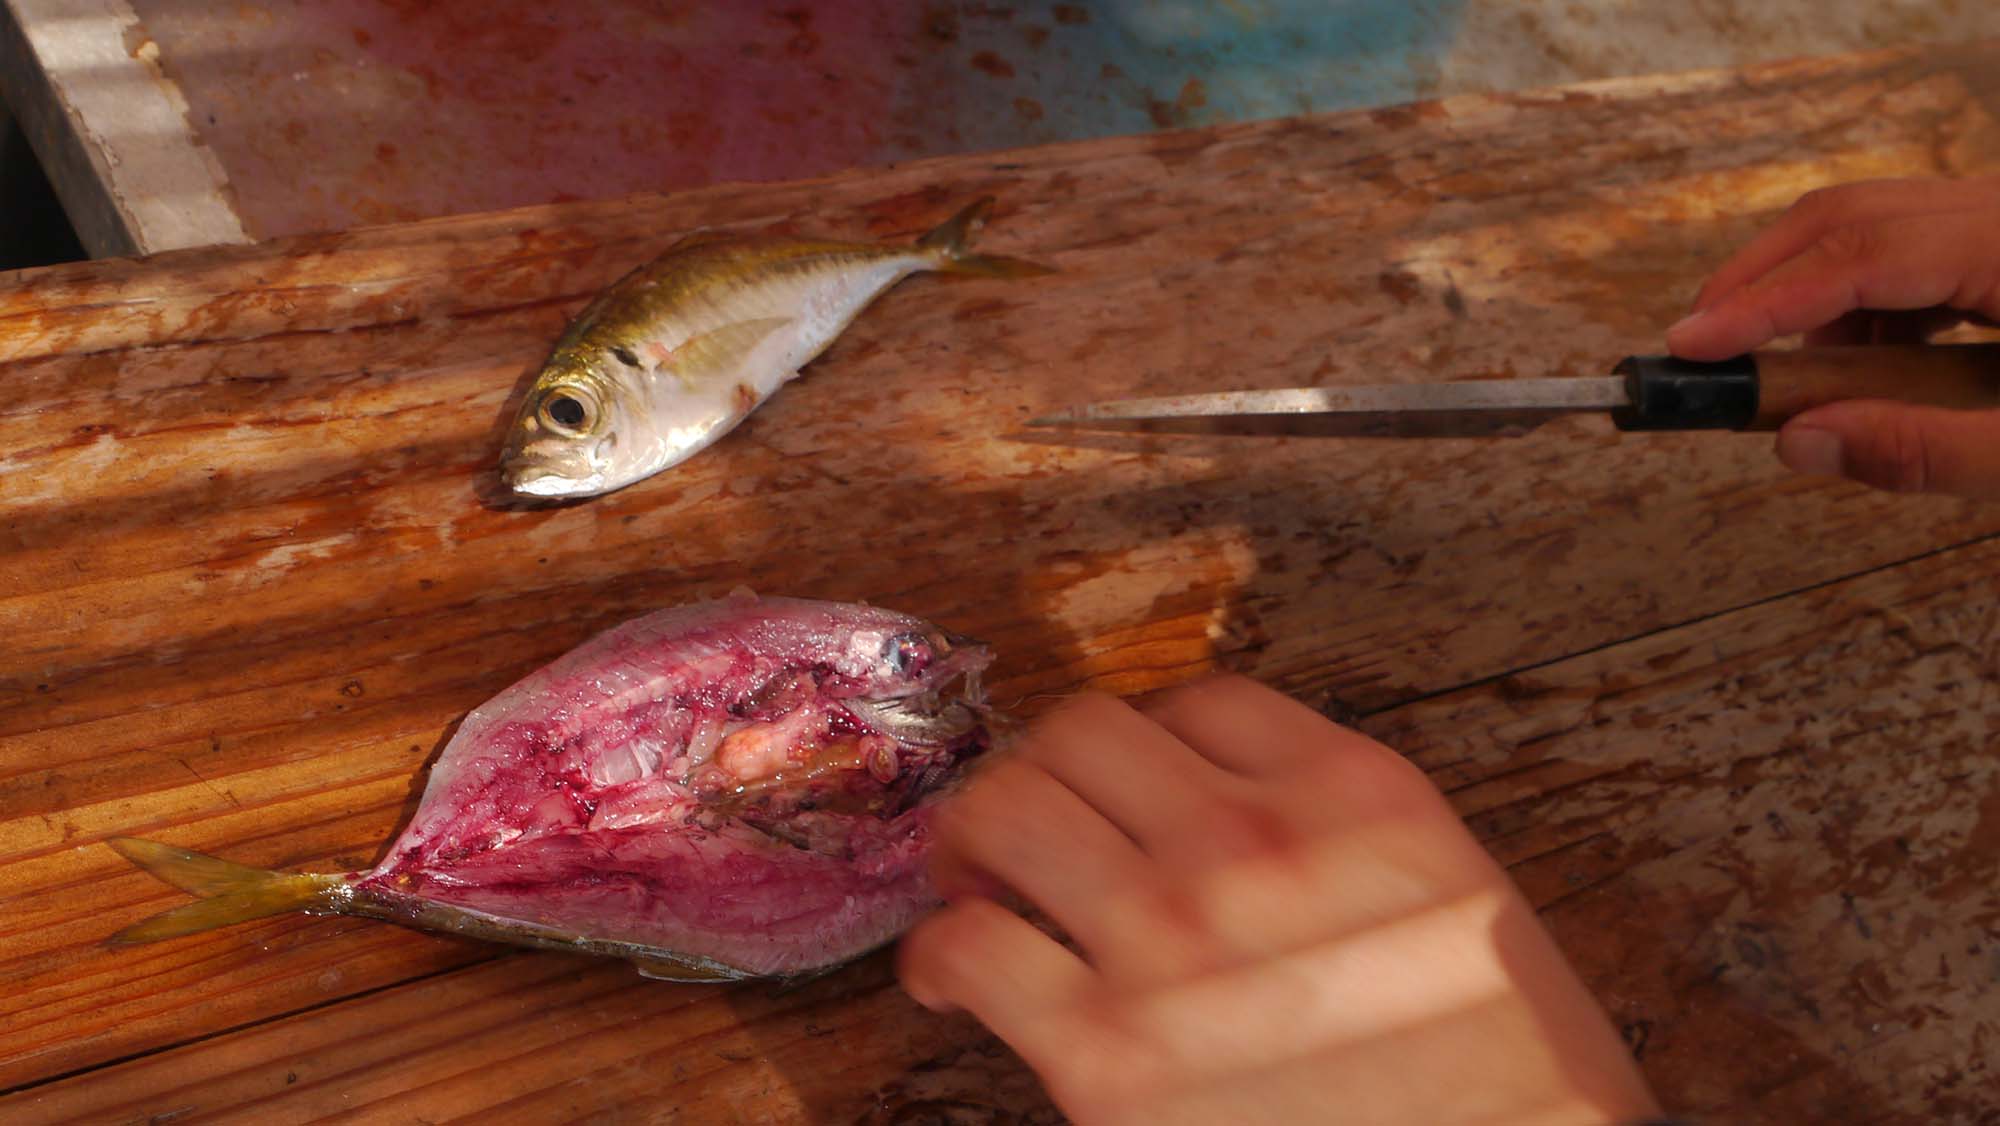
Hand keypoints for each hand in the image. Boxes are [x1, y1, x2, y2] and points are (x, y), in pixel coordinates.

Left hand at [897, 676, 1659, 1124]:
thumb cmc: (1504, 1075)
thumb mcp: (1454, 899)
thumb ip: (1343, 834)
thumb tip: (1229, 813)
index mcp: (1353, 794)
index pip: (1203, 702)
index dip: (1148, 744)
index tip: (1128, 791)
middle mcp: (1253, 840)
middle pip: (1085, 732)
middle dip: (1046, 771)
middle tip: (1029, 823)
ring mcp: (1172, 937)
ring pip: (1008, 807)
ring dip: (974, 837)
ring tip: (973, 880)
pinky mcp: (1105, 1052)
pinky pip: (970, 948)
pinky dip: (938, 952)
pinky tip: (949, 976)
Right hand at [1665, 176, 1999, 496]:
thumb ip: (1926, 450)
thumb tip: (1797, 441)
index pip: (1859, 254)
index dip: (1763, 301)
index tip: (1689, 345)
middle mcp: (1998, 206)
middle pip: (1845, 217)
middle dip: (1758, 281)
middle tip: (1700, 348)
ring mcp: (1995, 212)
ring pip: (1867, 225)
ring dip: (1808, 295)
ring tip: (1794, 379)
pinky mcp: (1992, 232)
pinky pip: (1903, 246)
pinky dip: (1857, 303)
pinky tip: (1861, 364)